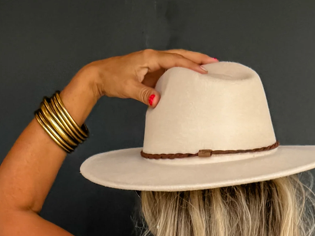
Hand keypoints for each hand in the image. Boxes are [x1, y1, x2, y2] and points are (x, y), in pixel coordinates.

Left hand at [78, 49, 216, 108]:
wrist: (100, 76)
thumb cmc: (112, 78)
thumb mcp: (128, 88)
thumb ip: (143, 94)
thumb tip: (158, 101)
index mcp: (149, 58)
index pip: (174, 60)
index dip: (190, 65)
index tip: (204, 71)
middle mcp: (153, 57)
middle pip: (179, 55)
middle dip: (197, 58)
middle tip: (214, 62)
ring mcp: (152, 63)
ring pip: (176, 60)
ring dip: (191, 62)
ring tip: (207, 67)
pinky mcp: (150, 71)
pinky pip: (170, 69)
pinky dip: (182, 70)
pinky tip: (189, 77)